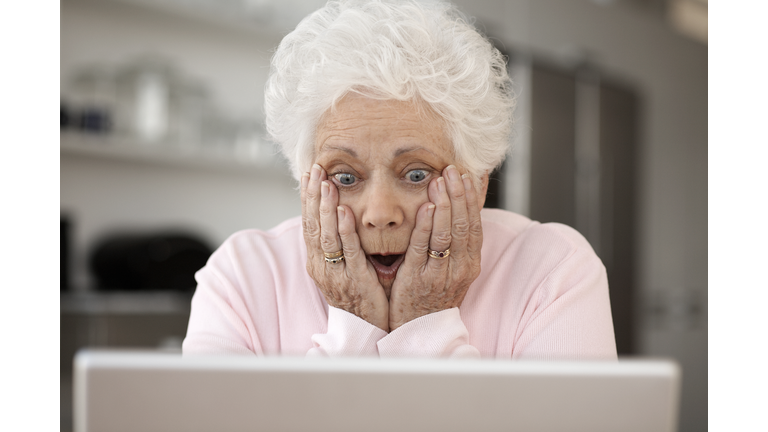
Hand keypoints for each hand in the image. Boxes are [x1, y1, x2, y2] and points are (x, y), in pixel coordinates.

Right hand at [301, 164, 389, 330]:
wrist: (364, 331)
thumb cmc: (358, 298)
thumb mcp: (343, 268)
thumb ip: (340, 244)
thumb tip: (340, 216)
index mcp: (317, 262)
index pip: (309, 224)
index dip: (308, 199)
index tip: (309, 175)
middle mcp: (321, 266)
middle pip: (313, 225)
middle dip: (313, 196)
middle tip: (315, 170)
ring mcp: (336, 274)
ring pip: (327, 236)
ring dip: (326, 208)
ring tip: (326, 184)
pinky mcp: (354, 280)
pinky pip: (348, 252)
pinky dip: (345, 231)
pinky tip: (344, 212)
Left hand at [388, 165, 482, 330]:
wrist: (419, 330)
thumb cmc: (433, 295)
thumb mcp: (452, 269)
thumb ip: (455, 242)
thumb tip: (458, 211)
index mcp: (470, 264)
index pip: (475, 225)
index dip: (472, 199)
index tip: (468, 175)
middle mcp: (460, 268)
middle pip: (463, 226)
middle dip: (459, 195)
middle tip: (454, 170)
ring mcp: (440, 274)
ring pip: (446, 234)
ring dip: (444, 205)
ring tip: (440, 181)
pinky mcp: (418, 279)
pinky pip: (423, 248)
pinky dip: (426, 226)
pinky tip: (426, 207)